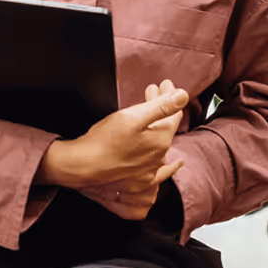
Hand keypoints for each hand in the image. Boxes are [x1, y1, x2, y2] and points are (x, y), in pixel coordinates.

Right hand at [49, 79, 186, 187]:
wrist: (83, 167)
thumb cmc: (104, 141)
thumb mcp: (132, 116)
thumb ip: (161, 106)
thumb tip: (184, 96)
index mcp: (161, 139)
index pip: (173, 114)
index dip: (170, 96)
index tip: (164, 84)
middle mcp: (159, 157)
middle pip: (166, 128)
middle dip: (161, 108)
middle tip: (153, 91)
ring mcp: (150, 172)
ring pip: (161, 146)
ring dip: (158, 129)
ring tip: (155, 119)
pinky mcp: (139, 183)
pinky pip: (160, 173)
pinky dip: (168, 167)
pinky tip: (174, 164)